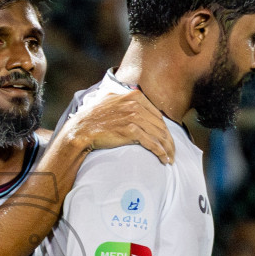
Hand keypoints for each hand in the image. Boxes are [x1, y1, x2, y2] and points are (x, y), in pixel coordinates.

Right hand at [54, 89, 174, 164]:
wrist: (81, 129)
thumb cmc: (94, 118)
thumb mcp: (111, 100)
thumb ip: (126, 100)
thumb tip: (138, 102)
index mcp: (134, 96)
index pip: (157, 114)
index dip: (165, 129)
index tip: (167, 140)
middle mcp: (136, 104)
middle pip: (161, 125)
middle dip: (169, 140)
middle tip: (173, 152)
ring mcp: (134, 117)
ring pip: (159, 134)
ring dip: (168, 148)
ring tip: (170, 158)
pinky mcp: (131, 130)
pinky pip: (152, 143)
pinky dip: (160, 152)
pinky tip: (164, 159)